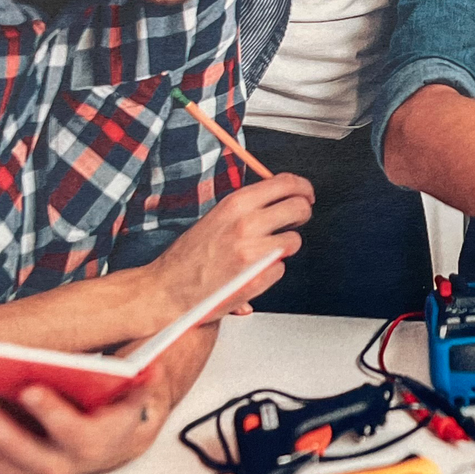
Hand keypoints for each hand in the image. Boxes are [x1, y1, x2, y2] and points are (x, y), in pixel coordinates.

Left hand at [0, 380, 164, 473]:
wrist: (116, 440)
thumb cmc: (120, 407)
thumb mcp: (139, 390)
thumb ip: (145, 377)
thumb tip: (152, 366)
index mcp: (95, 443)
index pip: (72, 432)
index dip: (50, 412)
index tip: (28, 386)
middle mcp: (65, 466)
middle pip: (22, 451)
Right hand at [126, 173, 313, 331]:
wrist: (169, 290)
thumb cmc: (189, 256)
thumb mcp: (216, 217)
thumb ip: (247, 207)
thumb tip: (277, 198)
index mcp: (236, 204)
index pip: (284, 183)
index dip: (301, 187)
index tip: (305, 194)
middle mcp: (247, 224)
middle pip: (299, 208)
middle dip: (302, 213)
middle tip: (296, 219)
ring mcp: (254, 252)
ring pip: (295, 241)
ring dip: (286, 245)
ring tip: (267, 250)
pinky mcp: (258, 278)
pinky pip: (281, 269)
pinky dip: (272, 270)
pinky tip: (254, 271)